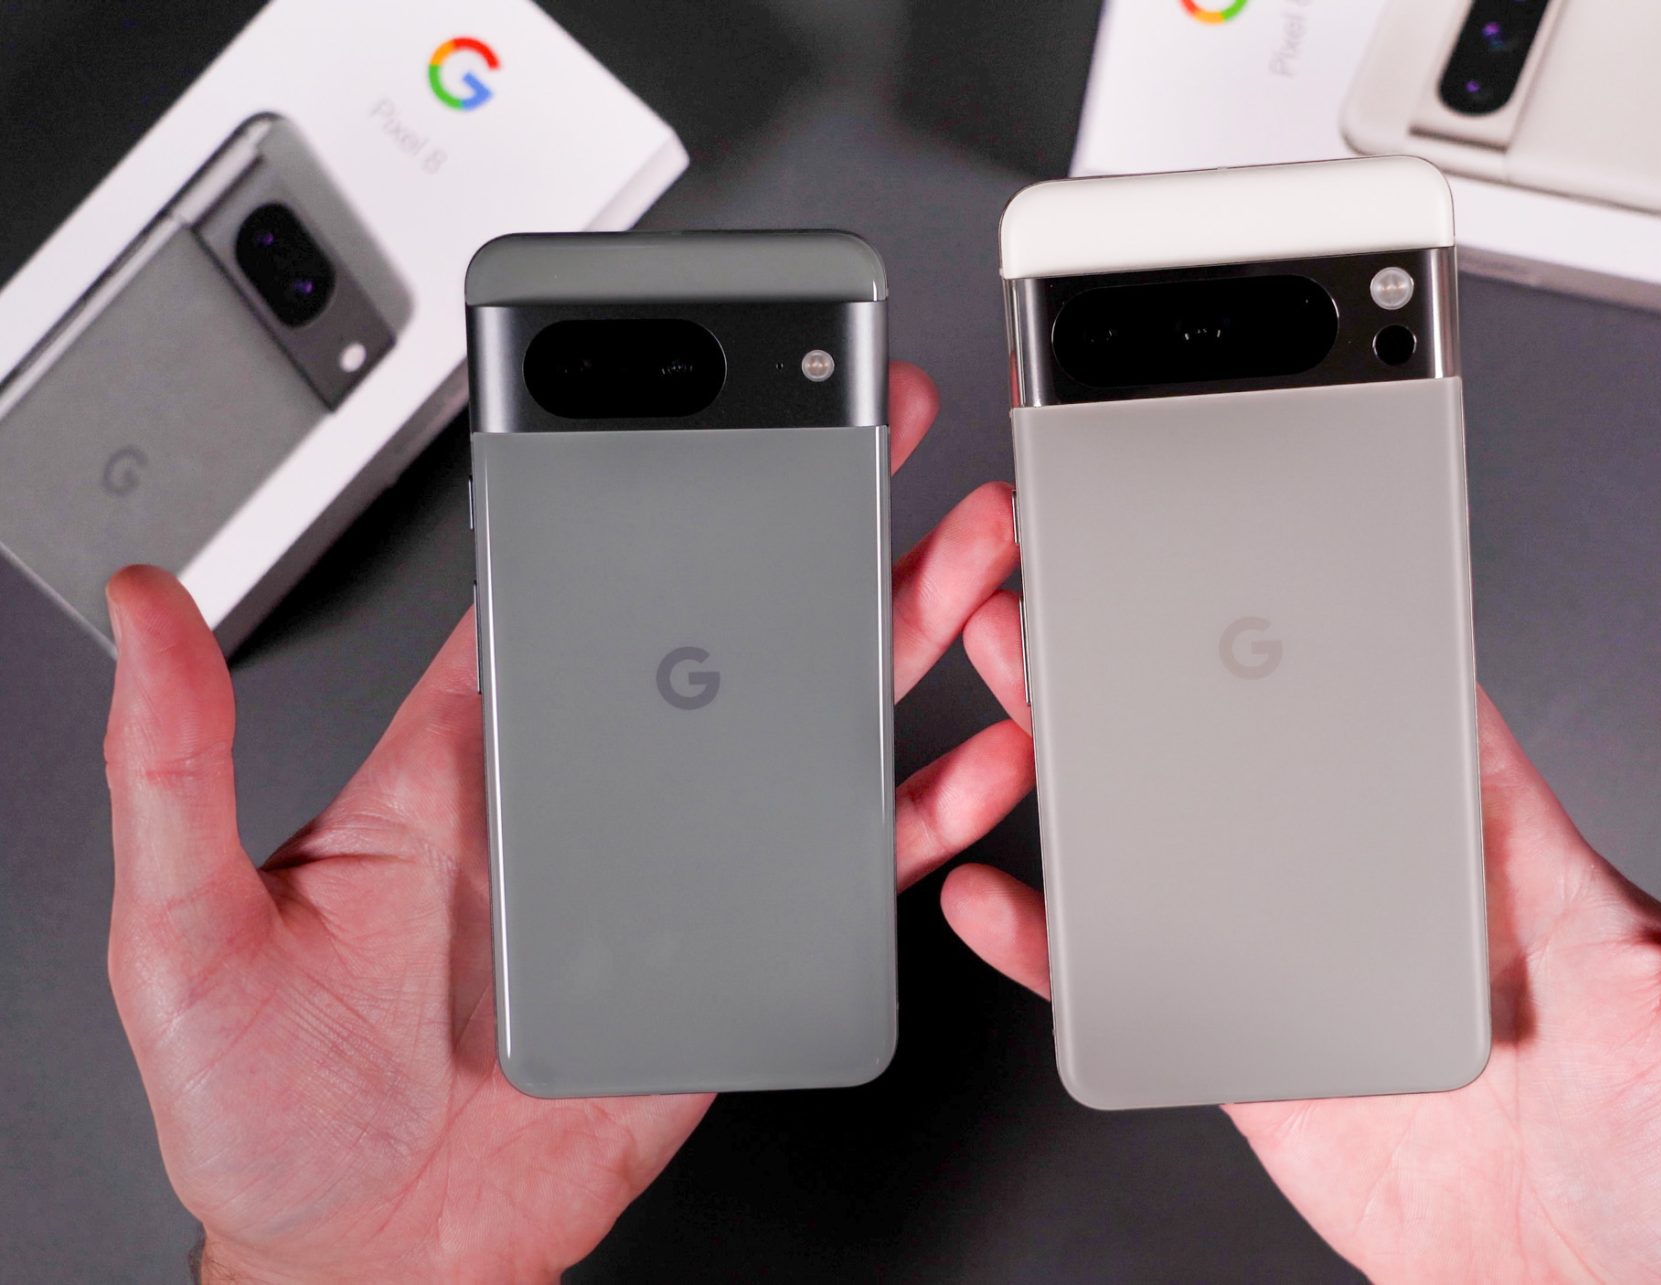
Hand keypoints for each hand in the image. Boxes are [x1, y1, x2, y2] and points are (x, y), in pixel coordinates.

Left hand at [103, 364, 1028, 1282]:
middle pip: (722, 623)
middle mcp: (582, 788)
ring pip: (803, 719)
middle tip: (875, 435)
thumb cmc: (274, 1110)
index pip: (565, 583)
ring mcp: (671, 862)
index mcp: (462, 754)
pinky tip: (971, 759)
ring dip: (889, 632)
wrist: (380, 1261)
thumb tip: (143, 609)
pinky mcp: (735, 946)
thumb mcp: (184, 931)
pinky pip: (845, 860)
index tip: (700, 403)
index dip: (639, 480)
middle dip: (812, 519)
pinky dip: (919, 809)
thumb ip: (174, 767)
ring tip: (961, 561)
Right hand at [947, 592, 1660, 1284]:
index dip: (1324, 607)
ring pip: (1179, 840)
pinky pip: (1139, 974)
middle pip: (1250, 743)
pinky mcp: (1249, 1042)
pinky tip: (1007, 900)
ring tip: (1019, 688)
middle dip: (1155, 656)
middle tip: (1081, 586)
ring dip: (1091, 767)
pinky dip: (1059, 938)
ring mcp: (1306, 959)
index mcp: (1500, 848)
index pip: (1402, 697)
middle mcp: (1390, 885)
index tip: (1246, 537)